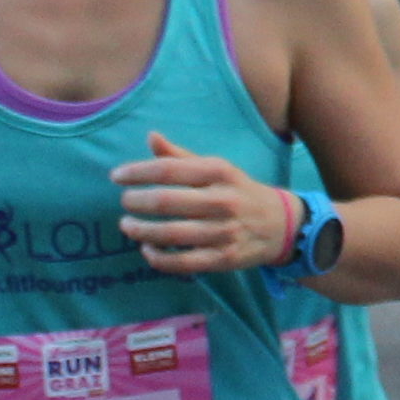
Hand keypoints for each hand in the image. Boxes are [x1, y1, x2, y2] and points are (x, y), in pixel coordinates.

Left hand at [113, 131, 281, 272]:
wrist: (282, 225)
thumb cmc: (239, 192)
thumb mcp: (217, 168)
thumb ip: (181, 156)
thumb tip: (150, 137)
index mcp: (219, 172)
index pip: (168, 170)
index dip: (137, 172)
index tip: (117, 177)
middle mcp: (223, 201)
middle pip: (165, 202)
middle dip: (136, 202)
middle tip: (125, 202)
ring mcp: (224, 232)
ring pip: (171, 234)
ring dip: (141, 231)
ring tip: (127, 225)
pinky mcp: (224, 259)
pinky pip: (183, 262)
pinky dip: (159, 258)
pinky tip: (147, 250)